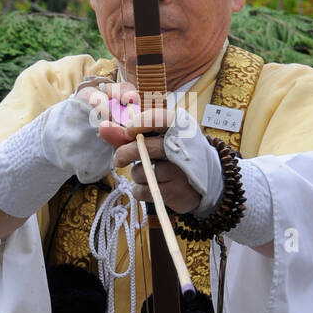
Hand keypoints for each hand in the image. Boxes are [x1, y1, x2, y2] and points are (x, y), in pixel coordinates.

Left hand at [99, 96, 217, 215]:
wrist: (209, 180)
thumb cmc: (176, 154)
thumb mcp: (160, 139)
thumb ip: (130, 134)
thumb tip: (103, 128)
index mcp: (180, 127)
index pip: (159, 119)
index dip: (140, 123)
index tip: (129, 131)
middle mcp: (182, 149)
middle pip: (143, 148)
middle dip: (125, 153)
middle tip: (118, 159)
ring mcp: (179, 172)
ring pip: (140, 171)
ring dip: (137, 174)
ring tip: (151, 173)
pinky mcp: (174, 193)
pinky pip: (142, 190)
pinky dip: (140, 190)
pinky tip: (152, 186)